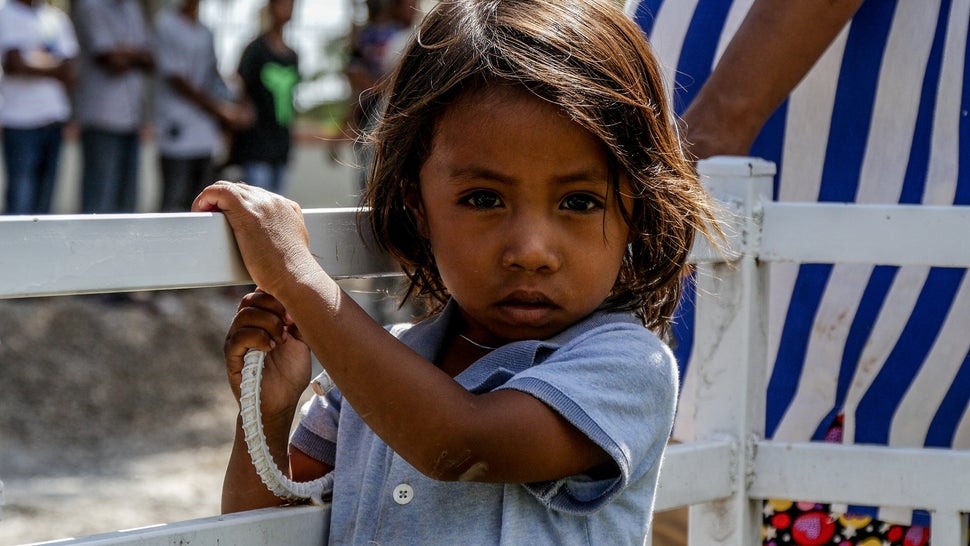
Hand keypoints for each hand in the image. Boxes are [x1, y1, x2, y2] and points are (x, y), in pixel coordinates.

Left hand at [192, 181, 319, 296]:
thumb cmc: (291, 273)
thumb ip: (282, 237)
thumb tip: (268, 244)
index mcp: (287, 208)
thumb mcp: (293, 247)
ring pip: (229, 188)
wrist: (296, 277)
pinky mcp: (247, 212)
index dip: (239, 204)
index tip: (230, 218)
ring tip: (205, 217)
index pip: (257, 196)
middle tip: (214, 219)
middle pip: (242, 190)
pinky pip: (219, 192)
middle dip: (225, 202)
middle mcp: (275, 201)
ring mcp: (262, 204)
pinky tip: (200, 211)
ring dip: (213, 201)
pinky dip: (205, 198)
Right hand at [224, 289, 310, 417]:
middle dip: (274, 306)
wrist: (282, 402)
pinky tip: (271, 347)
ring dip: (269, 323)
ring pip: (245, 315)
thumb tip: (299, 301)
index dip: (278, 295)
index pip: (261, 293)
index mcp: (262, 320)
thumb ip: (298, 321)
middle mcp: (246, 326)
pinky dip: (258, 338)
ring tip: (282, 340)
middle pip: (251, 299)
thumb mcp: (302, 342)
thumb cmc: (290, 374)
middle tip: (289, 323)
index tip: (295, 311)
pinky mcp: (232, 356)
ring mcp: (236, 340)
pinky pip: (238, 336)